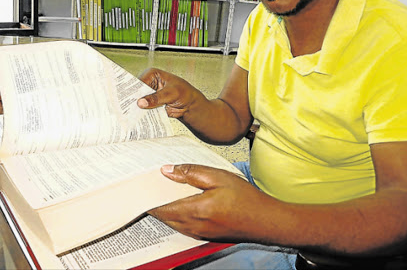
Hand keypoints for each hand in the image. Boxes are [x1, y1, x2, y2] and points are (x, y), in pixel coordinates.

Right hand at [137, 68, 201, 118]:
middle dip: (134, 100)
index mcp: (152, 75)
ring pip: (139, 101)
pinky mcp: (150, 104)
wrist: (189, 104)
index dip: (134, 91)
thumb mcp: (170, 94)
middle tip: (129, 108)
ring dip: (137, 108)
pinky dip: (141, 114)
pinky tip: (138, 118)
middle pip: (137, 92)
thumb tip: (141, 102)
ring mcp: (149, 94)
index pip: (139, 82)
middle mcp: (148, 83)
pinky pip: (143, 109)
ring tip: (132, 115)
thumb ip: (156, 98)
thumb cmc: (184, 93)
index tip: (131, 99)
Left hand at [148, 164, 269, 240]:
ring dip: (165, 209)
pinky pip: (182, 226)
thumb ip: (191, 173)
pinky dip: (176, 215)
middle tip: (149, 184)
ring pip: (171, 222)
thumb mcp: (219, 177)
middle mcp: (193, 226)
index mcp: (194, 211)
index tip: (140, 184)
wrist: (266, 221)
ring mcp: (198, 233)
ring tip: (163, 190)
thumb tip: (167, 170)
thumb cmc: (246, 199)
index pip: (160, 207)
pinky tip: (181, 202)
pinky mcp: (204, 235)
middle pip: (163, 216)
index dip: (148, 196)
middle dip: (154, 201)